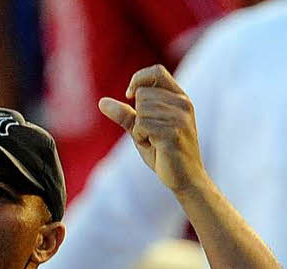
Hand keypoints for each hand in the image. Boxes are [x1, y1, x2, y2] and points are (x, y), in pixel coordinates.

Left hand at [98, 64, 204, 195]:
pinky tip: (154, 147)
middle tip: (151, 134)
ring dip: (140, 130)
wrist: (185, 178)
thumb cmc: (164, 153)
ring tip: (154, 141)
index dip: (138, 79)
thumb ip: (125, 115)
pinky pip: (142, 125)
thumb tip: (101, 102)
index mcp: (179, 98)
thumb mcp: (142, 130)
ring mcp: (179, 117)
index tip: (129, 95)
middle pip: (142, 94)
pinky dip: (141, 138)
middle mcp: (182, 103)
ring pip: (141, 110)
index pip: (156, 71)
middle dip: (138, 116)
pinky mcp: (173, 132)